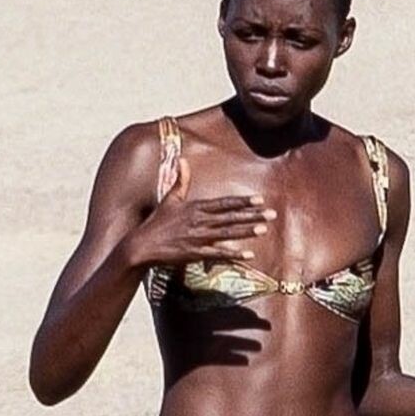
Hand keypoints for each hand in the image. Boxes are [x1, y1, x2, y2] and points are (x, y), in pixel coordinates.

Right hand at [127, 155, 272, 269]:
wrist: (142, 245)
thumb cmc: (156, 223)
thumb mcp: (169, 199)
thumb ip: (180, 180)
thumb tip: (183, 160)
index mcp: (195, 208)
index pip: (224, 203)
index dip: (242, 201)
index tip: (259, 199)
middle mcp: (199, 222)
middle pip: (230, 217)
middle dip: (252, 216)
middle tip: (271, 214)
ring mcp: (198, 238)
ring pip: (227, 234)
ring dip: (246, 232)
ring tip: (263, 229)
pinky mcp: (195, 254)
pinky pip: (218, 254)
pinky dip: (233, 254)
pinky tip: (248, 255)